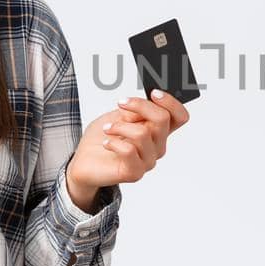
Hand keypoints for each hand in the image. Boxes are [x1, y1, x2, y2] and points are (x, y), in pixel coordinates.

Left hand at [65, 89, 189, 210]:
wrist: (84, 161)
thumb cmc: (102, 137)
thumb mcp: (118, 115)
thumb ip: (134, 111)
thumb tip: (145, 103)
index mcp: (158, 130)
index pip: (179, 116)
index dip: (171, 103)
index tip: (153, 93)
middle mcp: (157, 146)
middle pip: (163, 119)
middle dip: (140, 106)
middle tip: (121, 103)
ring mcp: (148, 160)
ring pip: (142, 133)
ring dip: (119, 126)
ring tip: (107, 129)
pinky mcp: (135, 173)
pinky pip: (129, 151)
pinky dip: (114, 143)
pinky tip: (107, 143)